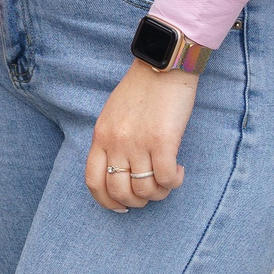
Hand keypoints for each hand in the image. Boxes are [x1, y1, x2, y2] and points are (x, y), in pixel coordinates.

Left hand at [85, 60, 198, 212]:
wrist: (162, 66)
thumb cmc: (140, 90)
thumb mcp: (113, 115)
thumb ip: (111, 141)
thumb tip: (120, 171)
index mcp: (100, 136)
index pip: (93, 181)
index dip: (107, 202)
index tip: (122, 207)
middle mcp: (115, 142)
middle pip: (120, 192)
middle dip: (137, 202)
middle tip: (151, 192)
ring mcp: (138, 142)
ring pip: (145, 190)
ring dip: (159, 192)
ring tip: (167, 178)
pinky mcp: (163, 140)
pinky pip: (167, 178)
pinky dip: (174, 181)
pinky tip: (179, 170)